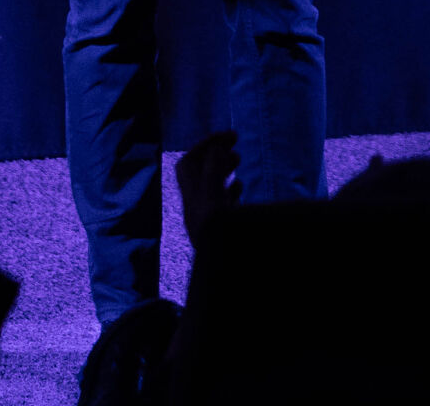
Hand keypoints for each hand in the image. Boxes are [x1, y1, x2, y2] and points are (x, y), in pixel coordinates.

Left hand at [173, 129, 242, 248]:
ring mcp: (208, 226)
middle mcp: (198, 215)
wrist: (233, 293)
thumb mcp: (220, 210)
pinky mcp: (219, 238)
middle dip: (212, 155)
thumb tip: (214, 150)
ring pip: (207, 189)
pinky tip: (239, 188)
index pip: (190, 165)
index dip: (207, 145)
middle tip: (235, 143)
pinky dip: (227, 192)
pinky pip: (217, 208)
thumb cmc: (230, 252)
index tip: (231, 136)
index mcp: (197, 207)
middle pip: (195, 175)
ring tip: (237, 160)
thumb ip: (214, 178)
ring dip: (220, 171)